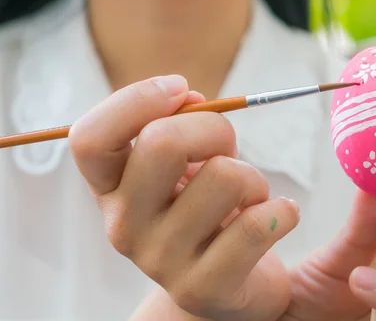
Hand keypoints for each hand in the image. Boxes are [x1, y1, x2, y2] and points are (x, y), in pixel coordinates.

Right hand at [69, 75, 298, 320]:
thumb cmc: (207, 211)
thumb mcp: (186, 166)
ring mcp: (161, 260)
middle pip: (162, 143)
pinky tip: (278, 217)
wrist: (226, 289)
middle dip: (214, 128)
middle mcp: (124, 225)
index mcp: (112, 188)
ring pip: (224, 177)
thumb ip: (181, 126)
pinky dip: (282, 211)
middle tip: (229, 148)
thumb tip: (191, 98)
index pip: (91, 138)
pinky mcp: (202, 287)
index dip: (136, 101)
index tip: (181, 89)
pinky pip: (255, 226)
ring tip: (250, 198)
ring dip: (254, 177)